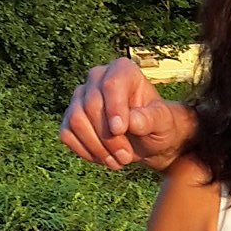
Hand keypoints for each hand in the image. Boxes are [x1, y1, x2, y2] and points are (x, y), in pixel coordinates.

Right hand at [60, 58, 185, 171]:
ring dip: (97, 147)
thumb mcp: (164, 123)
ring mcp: (81, 97)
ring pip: (76, 120)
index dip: (114, 109)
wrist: (150, 141)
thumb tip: (133, 120)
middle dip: (109, 138)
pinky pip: (67, 134)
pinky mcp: (71, 117)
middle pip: (91, 106)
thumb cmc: (160, 126)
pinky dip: (85, 151)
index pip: (112, 85)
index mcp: (123, 70)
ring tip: (118, 160)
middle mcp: (98, 77)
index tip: (120, 130)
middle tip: (127, 157)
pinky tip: (104, 158)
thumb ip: (151, 119)